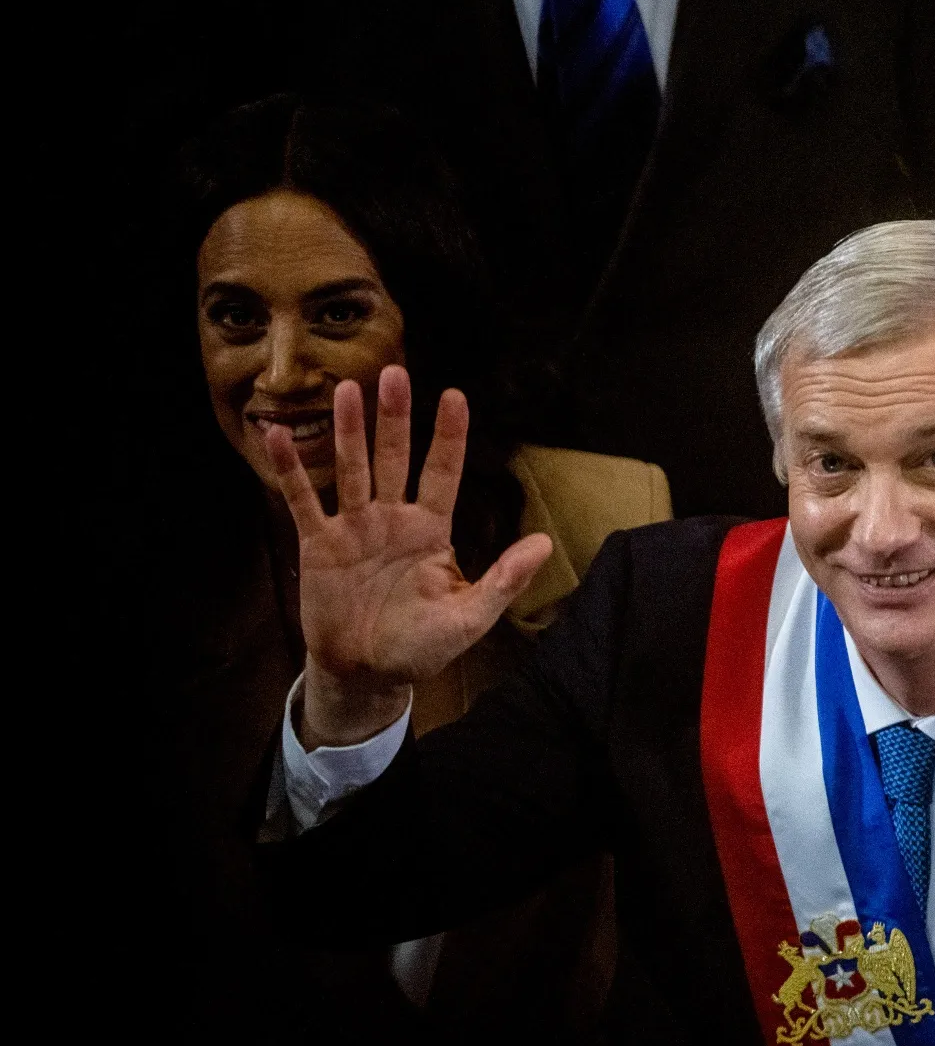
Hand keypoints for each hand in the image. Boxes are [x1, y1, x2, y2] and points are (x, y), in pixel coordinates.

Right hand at [269, 366, 551, 747]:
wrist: (366, 673)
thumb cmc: (421, 646)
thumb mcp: (470, 618)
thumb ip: (505, 579)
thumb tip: (545, 544)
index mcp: (432, 530)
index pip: (443, 472)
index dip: (448, 436)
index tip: (454, 396)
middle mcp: (393, 518)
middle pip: (394, 457)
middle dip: (395, 417)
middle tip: (394, 371)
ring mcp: (354, 527)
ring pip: (351, 468)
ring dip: (348, 430)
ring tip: (346, 389)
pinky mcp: (319, 544)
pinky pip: (302, 499)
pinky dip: (291, 468)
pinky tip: (277, 435)